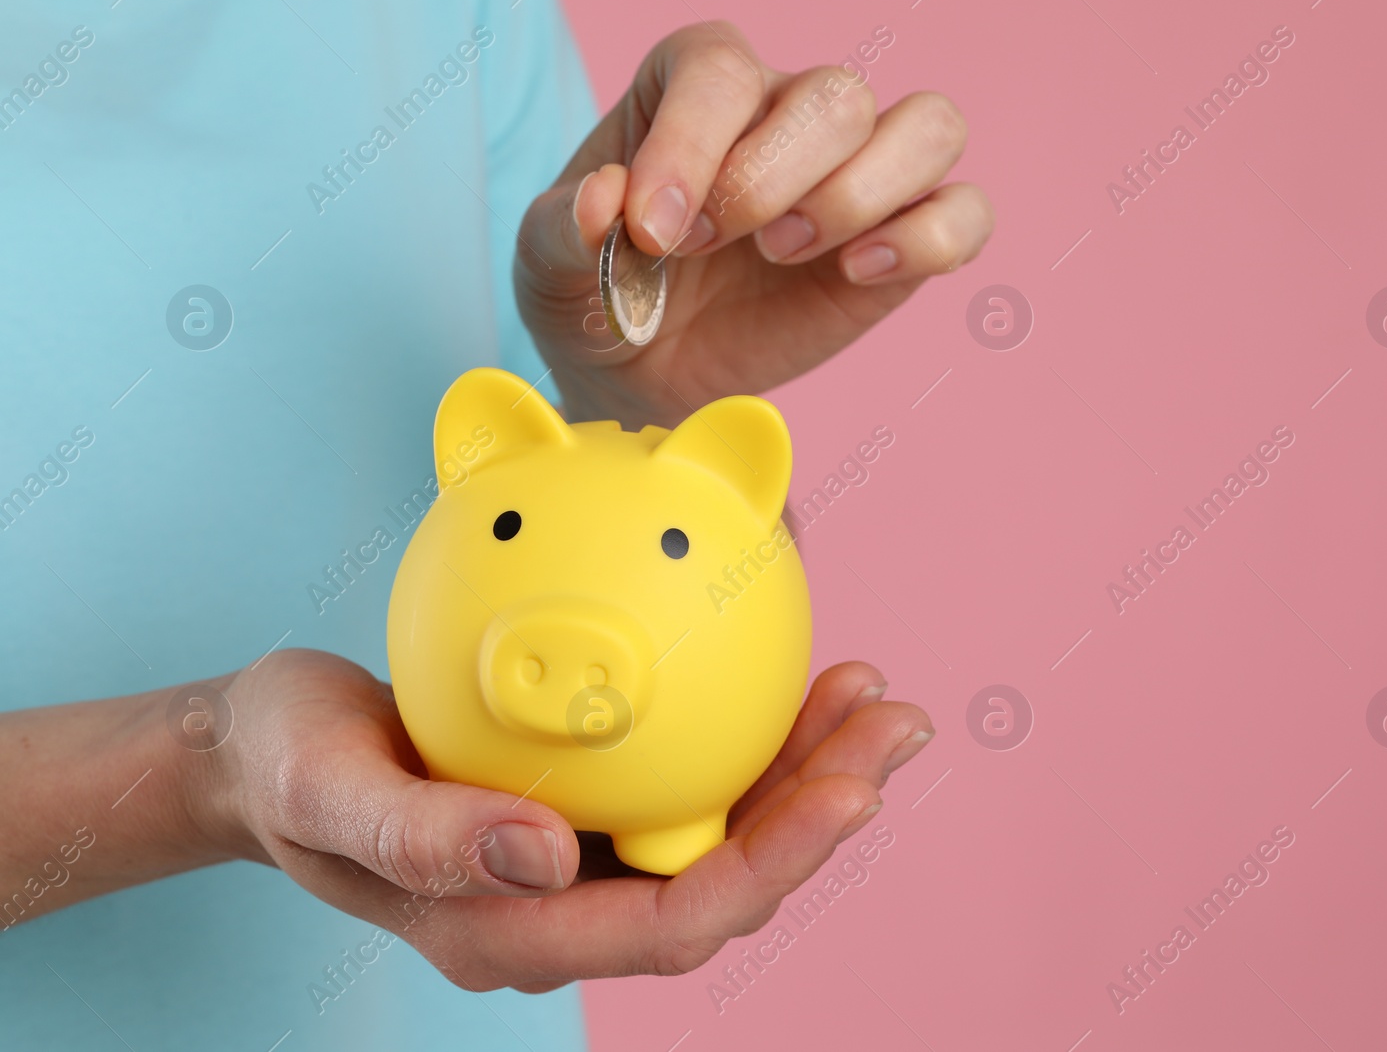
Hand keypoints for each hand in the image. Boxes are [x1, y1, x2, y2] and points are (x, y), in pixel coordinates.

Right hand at [216, 649, 932, 990]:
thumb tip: (545, 859)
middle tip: (895, 722)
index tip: (852, 789)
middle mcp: (566, 906)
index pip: (675, 922)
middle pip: (726, 881)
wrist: (271, 748)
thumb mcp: (326, 791)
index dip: (773, 866)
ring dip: (807, 770)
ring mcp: (582, 861)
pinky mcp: (587, 807)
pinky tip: (789, 674)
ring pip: (722, 832)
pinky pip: (688, 782)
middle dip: (823, 813)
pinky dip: (750, 735)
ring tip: (868, 692)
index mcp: (512, 930)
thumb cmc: (289, 769)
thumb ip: (422, 837)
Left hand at [514, 21, 993, 429]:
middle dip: (772, 180)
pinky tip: (859, 274)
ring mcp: (856, 173)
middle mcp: (789, 111)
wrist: (642, 374)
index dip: (691, 147)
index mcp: (698, 85)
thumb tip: (608, 203)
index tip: (653, 231)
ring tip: (789, 254)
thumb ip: (566, 229)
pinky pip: (965, 212)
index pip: (722, 71)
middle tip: (713, 248)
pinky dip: (930, 238)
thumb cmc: (598, 295)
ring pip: (929, 126)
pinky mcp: (902, 242)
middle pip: (835, 94)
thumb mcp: (549, 266)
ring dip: (862, 194)